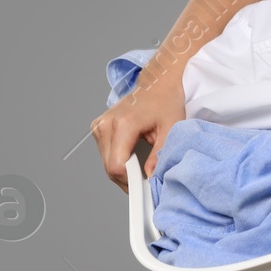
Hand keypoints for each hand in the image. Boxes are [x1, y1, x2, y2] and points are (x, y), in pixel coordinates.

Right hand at [91, 72, 187, 191]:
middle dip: (128, 179)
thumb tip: (151, 176)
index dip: (131, 181)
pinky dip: (118, 160)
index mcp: (123, 124)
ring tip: (141, 166)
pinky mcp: (98, 128)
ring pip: (106, 163)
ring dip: (122, 171)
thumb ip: (160, 155)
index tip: (145, 186)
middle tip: (146, 179)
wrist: (157, 84)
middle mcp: (106, 125)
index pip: (117, 166)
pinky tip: (132, 157)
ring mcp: (99, 126)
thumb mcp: (172, 128)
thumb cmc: (166, 102)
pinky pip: (105, 154)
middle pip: (110, 168)